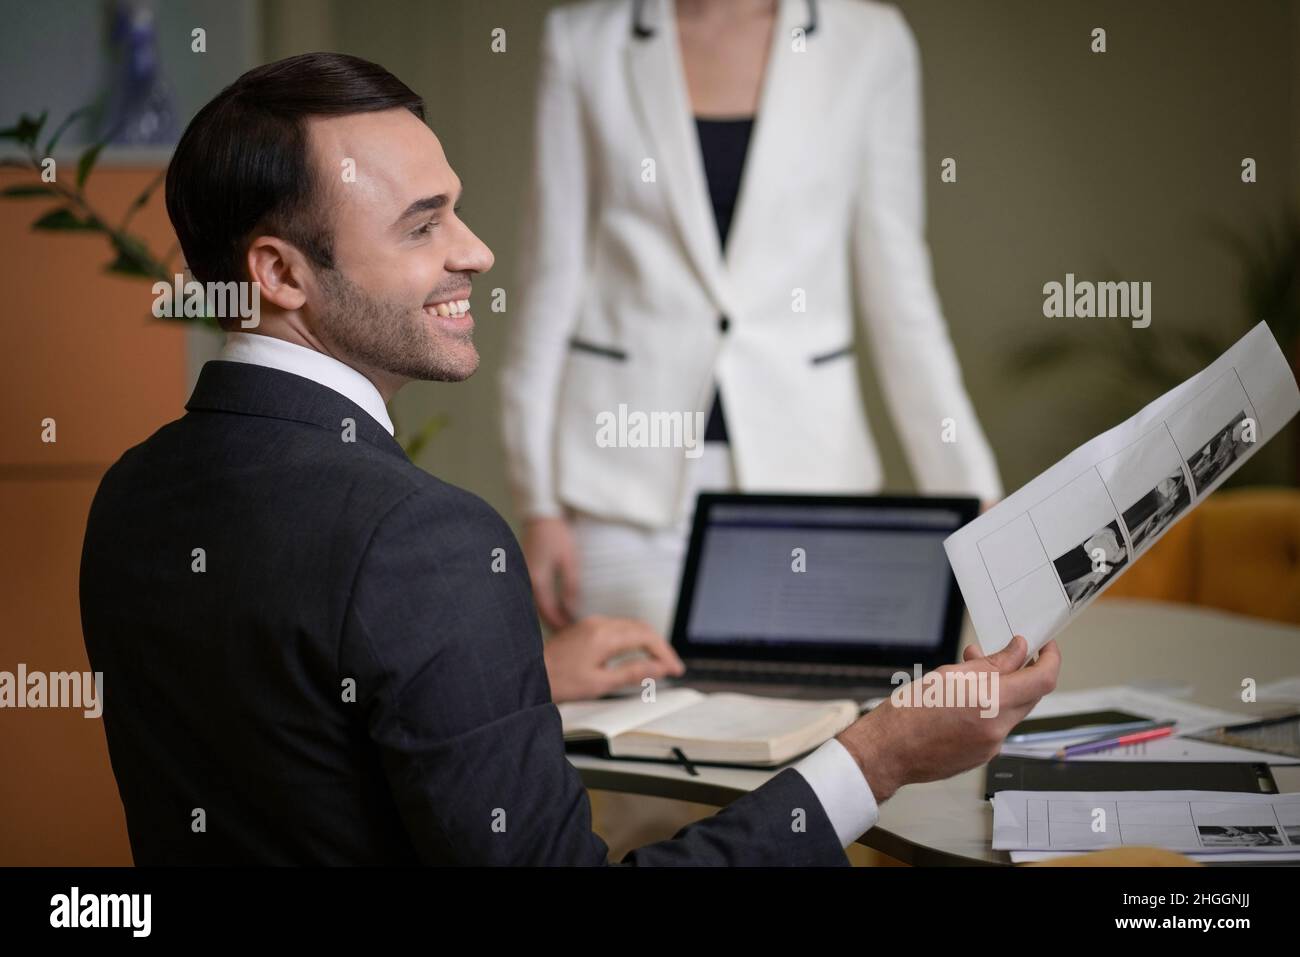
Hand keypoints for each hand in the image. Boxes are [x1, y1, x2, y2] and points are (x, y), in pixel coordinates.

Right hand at [523, 515, 578, 629]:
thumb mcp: (569, 560)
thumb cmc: (557, 536)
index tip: (573, 634)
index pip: (548, 613)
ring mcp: (525, 578)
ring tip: (566, 623)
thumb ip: (570, 586)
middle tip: (570, 634)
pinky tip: (557, 606)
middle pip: (540, 612)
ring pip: (537, 605)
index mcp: (538, 582)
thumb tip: (572, 609)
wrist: (541, 516)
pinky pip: (536, 595)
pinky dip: (546, 604)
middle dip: (554, 624)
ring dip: (550, 615)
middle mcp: (528, 583)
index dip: (560, 626)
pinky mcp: (528, 572)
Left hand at [543, 615, 685, 702]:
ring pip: (630, 626)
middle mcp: (599, 623)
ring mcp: (592, 623)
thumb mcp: (600, 683)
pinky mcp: (586, 627)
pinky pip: (618, 627)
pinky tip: (635, 653)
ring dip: (647, 642)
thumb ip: (633, 673)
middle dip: (660, 646)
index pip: (647, 637)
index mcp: (605, 636)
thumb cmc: (558, 682)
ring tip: (657, 662)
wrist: (529, 674)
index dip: (665, 653)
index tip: (675, 669)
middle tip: (671, 667)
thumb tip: (659, 668)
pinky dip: (633, 639)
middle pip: (641, 628)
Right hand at [836, 636, 1059, 802]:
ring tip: (974, 675)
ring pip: (1013, 711)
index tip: (1045, 647)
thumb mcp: (949, 675)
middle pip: (1031, 696)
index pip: (1042, 680)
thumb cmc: (907, 712)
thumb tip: (1016, 652)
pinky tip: (966, 701)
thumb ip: (990, 664)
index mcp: (990, 702)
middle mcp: (997, 727)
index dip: (1050, 659)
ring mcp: (992, 746)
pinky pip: (998, 727)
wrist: (887, 751)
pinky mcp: (984, 756)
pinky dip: (990, 710)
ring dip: (1004, 691)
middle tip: (1010, 654)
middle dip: (1024, 673)